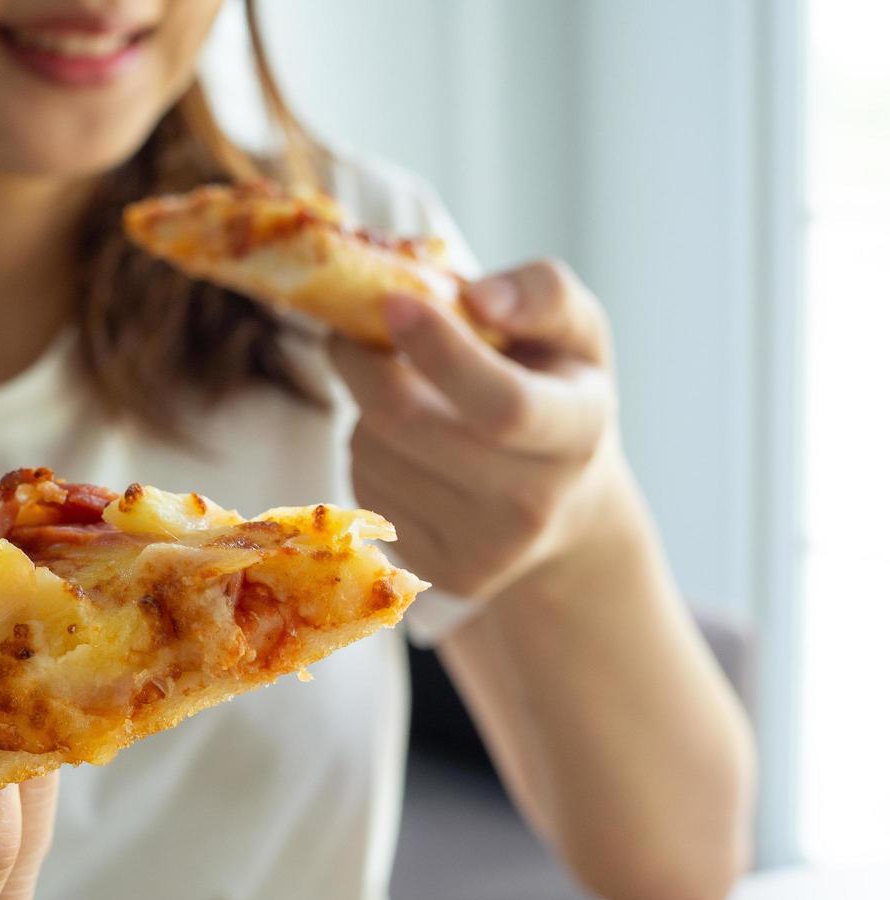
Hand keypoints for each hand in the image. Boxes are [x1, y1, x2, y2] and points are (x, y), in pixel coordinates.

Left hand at [332, 260, 625, 600]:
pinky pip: (363, 486)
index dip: (439, 350)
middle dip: (364, 362)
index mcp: (578, 431)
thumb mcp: (576, 331)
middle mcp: (534, 504)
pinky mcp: (434, 571)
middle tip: (355, 329)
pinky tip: (406, 443)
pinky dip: (368, 449)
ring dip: (365, 407)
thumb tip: (477, 297)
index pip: (502, 403)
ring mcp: (483, 551)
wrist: (565, 504)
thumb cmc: (559, 391)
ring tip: (406, 394)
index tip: (392, 301)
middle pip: (407, 424)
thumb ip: (542, 294)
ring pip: (372, 451)